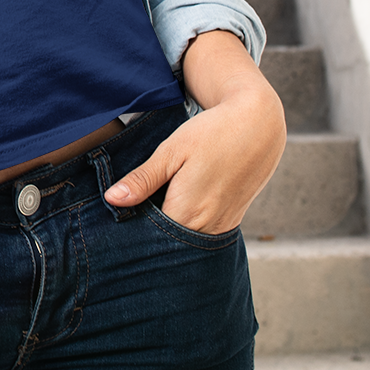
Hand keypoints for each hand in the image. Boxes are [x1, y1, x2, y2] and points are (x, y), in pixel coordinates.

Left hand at [104, 32, 285, 233]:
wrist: (257, 126)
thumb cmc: (211, 134)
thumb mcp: (171, 151)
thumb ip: (143, 179)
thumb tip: (112, 199)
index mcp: (189, 212)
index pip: (151, 238)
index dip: (131, 230)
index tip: (114, 219)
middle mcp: (208, 227)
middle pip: (169, 244)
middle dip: (147, 233)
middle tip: (127, 213)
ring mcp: (223, 226)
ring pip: (185, 240)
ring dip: (166, 230)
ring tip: (146, 209)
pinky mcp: (231, 220)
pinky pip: (202, 233)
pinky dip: (185, 225)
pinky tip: (171, 207)